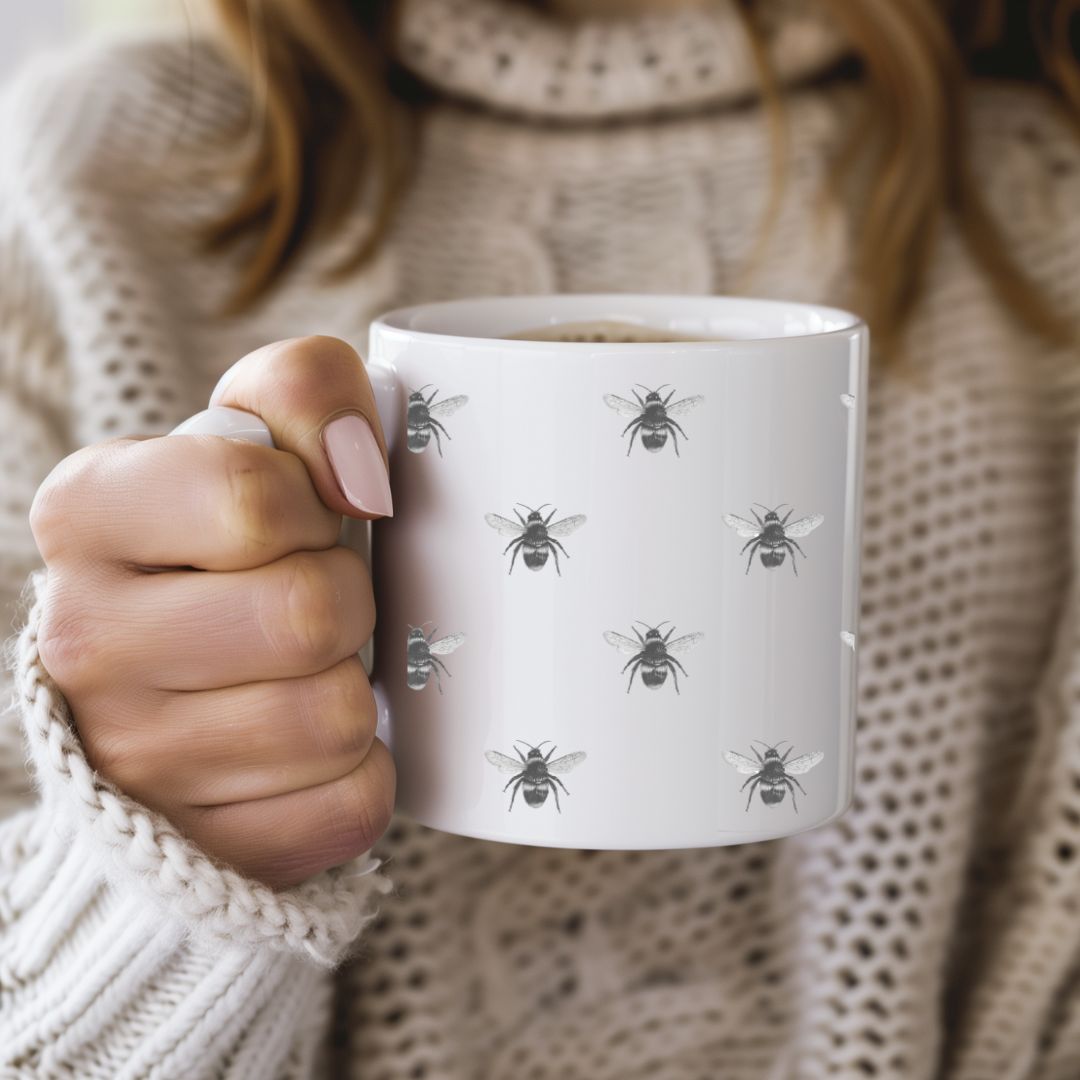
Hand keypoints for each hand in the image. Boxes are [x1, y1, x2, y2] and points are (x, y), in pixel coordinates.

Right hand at [29, 337, 395, 888]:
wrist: (184, 685)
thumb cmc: (235, 546)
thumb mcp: (257, 434)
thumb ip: (306, 393)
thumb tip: (363, 480)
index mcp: (85, 513)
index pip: (253, 498)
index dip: (313, 507)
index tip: (303, 520)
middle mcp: (81, 639)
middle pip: (308, 613)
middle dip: (347, 601)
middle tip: (313, 604)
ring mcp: (129, 761)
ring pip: (337, 718)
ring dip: (354, 688)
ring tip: (304, 674)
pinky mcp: (201, 847)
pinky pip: (354, 803)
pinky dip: (362, 770)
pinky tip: (310, 748)